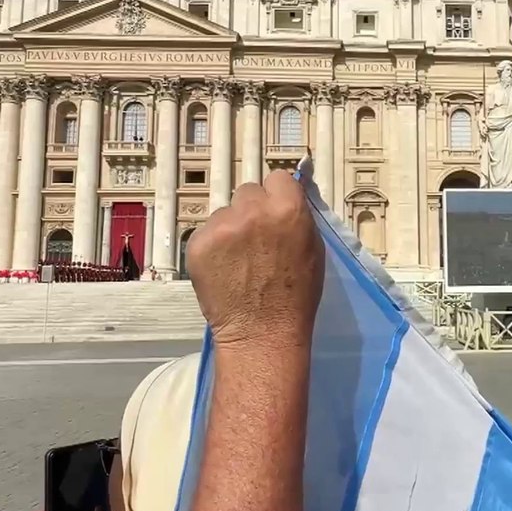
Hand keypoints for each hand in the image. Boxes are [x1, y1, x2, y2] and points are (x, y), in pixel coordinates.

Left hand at [186, 170, 325, 351]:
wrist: (262, 332)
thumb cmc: (297, 295)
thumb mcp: (313, 249)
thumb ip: (299, 217)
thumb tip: (288, 196)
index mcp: (287, 208)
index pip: (277, 178)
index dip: (277, 196)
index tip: (275, 213)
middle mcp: (253, 210)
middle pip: (248, 192)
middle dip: (252, 210)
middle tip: (256, 240)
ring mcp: (222, 226)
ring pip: (225, 213)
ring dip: (231, 229)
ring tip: (239, 261)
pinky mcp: (198, 243)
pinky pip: (206, 233)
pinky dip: (213, 247)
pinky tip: (223, 269)